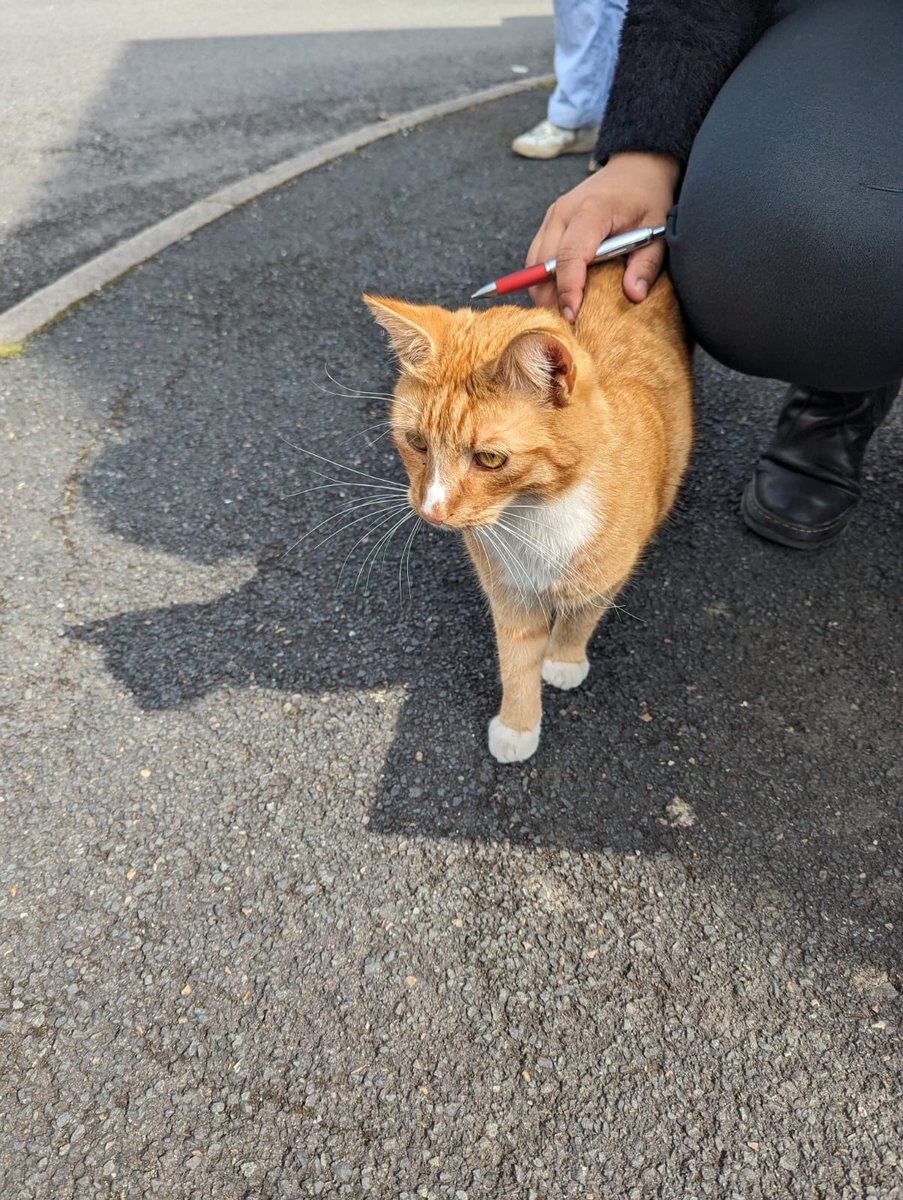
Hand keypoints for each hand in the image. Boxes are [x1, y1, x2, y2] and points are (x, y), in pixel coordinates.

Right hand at [528, 152, 679, 318]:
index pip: (569, 254)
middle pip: (544, 263)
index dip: (568, 288)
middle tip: (569, 322)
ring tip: (564, 309)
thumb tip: (634, 295)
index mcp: (592, 210)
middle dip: (551, 296)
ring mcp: (553, 215)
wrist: (634, 168)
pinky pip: (536, 257)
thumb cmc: (647, 198)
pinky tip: (559, 292)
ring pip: (534, 263)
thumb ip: (646, 264)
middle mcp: (564, 211)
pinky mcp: (549, 222)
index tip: (573, 314)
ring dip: (544, 289)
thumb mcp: (657, 229)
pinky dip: (543, 278)